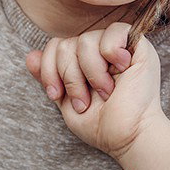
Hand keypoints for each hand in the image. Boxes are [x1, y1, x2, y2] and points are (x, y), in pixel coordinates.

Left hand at [25, 22, 164, 158]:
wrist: (128, 137)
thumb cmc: (102, 125)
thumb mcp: (66, 101)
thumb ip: (50, 77)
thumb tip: (30, 55)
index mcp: (84, 61)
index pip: (56, 46)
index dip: (50, 69)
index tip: (57, 95)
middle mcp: (100, 50)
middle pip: (67, 44)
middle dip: (70, 77)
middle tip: (85, 101)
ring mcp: (119, 47)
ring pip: (86, 40)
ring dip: (92, 73)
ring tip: (105, 91)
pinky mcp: (138, 46)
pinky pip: (115, 31)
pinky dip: (111, 52)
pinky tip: (122, 69)